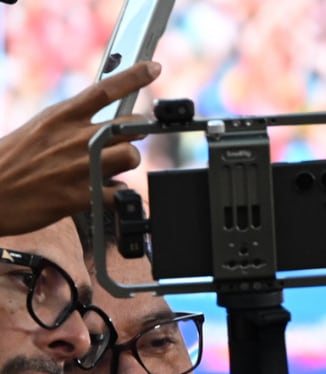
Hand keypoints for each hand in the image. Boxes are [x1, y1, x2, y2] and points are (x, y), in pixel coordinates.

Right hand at [0, 63, 160, 236]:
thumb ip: (73, 123)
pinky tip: (104, 194)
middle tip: (128, 139)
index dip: (133, 77)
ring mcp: (80, 167)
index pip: (104, 90)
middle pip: (129, 127)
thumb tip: (109, 126)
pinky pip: (120, 193)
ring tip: (112, 168)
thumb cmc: (13, 159)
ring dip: (127, 163)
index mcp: (60, 116)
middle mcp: (74, 138)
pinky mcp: (80, 196)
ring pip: (131, 157)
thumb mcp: (40, 129)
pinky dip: (118, 195)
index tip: (153, 68)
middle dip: (136, 133)